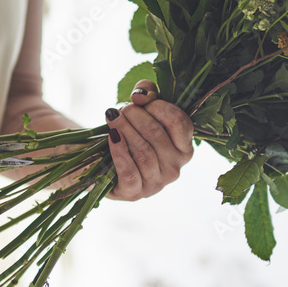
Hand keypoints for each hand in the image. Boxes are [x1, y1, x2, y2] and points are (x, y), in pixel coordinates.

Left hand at [104, 80, 193, 200]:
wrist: (103, 162)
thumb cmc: (130, 133)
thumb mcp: (143, 109)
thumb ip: (148, 93)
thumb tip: (140, 96)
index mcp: (184, 148)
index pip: (179, 123)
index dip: (158, 107)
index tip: (140, 101)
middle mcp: (175, 169)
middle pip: (157, 135)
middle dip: (136, 116)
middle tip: (121, 110)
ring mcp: (156, 184)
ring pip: (143, 152)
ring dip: (124, 130)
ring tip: (112, 118)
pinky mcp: (134, 193)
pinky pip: (129, 172)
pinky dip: (119, 152)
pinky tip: (111, 137)